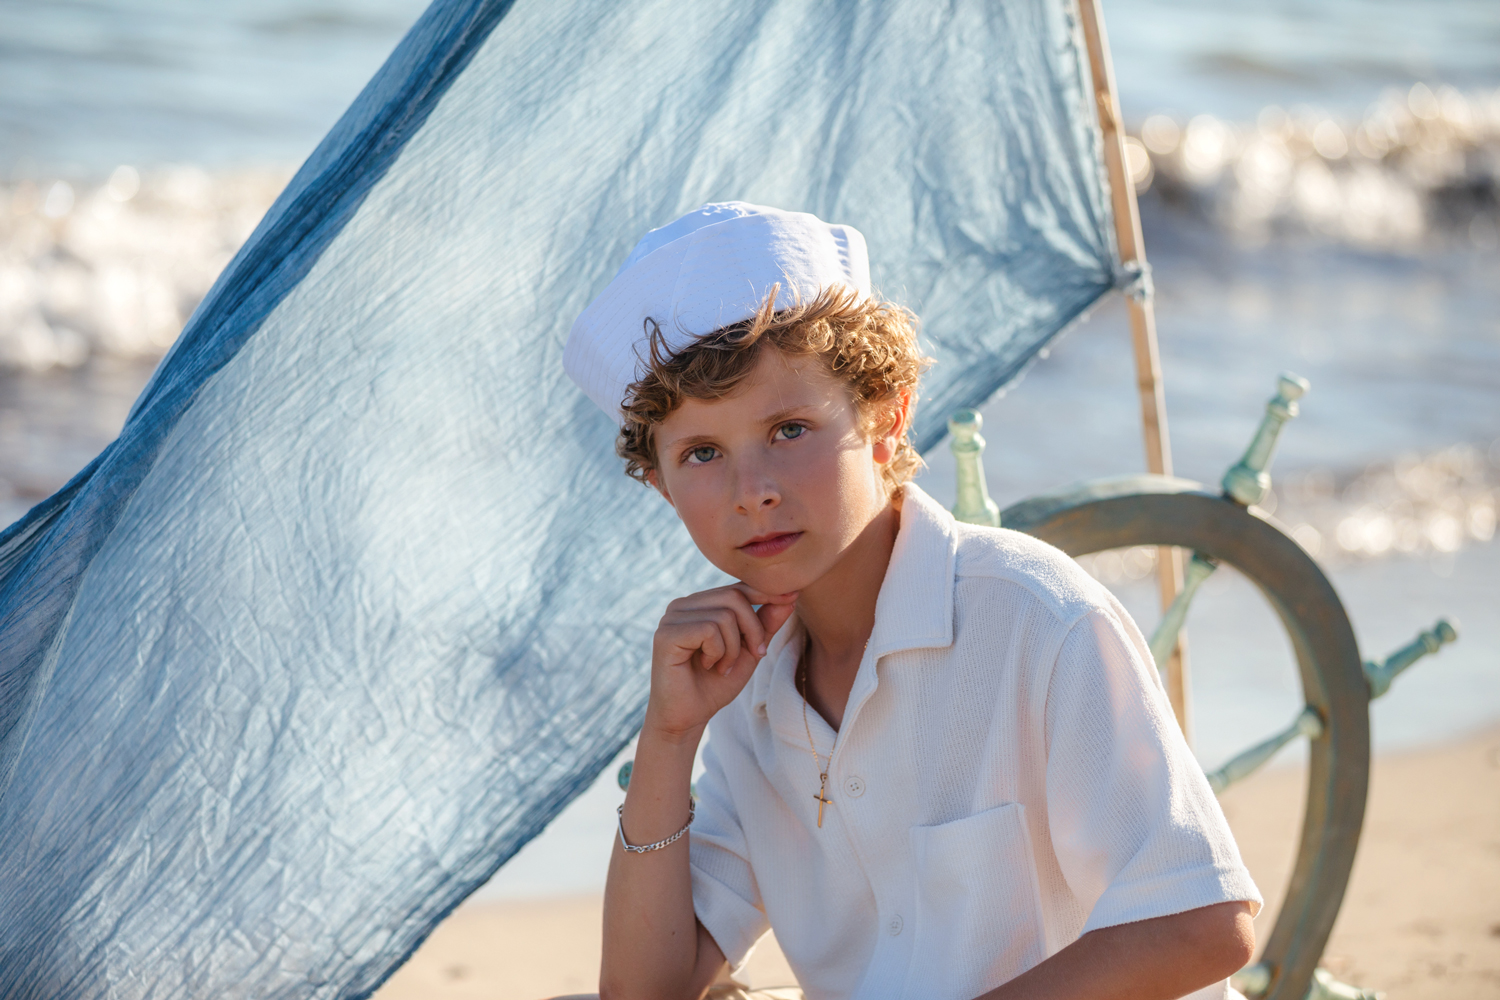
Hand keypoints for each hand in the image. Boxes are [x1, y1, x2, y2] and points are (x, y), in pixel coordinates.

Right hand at [646, 584, 796, 739]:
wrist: (688, 717)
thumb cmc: (715, 685)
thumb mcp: (748, 652)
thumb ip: (765, 625)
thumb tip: (789, 598)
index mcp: (699, 604)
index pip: (737, 588)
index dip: (765, 593)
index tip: (792, 598)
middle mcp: (682, 605)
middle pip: (734, 597)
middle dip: (753, 628)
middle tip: (754, 654)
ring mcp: (671, 617)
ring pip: (724, 615)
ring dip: (734, 648)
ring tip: (723, 667)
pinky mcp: (665, 634)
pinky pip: (709, 630)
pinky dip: (719, 652)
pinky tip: (709, 666)